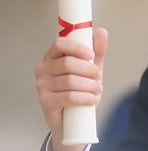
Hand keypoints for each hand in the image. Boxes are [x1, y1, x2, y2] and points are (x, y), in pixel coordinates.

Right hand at [35, 28, 107, 150]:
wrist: (71, 118)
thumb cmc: (79, 88)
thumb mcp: (90, 68)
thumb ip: (97, 51)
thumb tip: (102, 32)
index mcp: (52, 57)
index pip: (60, 44)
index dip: (78, 48)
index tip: (91, 56)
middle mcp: (43, 69)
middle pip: (68, 63)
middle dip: (89, 71)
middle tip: (98, 78)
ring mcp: (42, 86)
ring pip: (71, 81)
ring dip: (90, 86)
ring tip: (97, 90)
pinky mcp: (46, 102)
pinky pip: (70, 97)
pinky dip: (86, 98)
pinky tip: (93, 100)